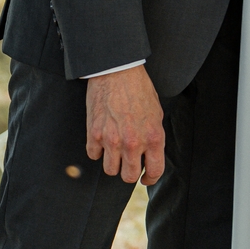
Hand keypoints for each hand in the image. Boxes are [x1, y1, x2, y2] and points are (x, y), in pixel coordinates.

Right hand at [86, 65, 164, 184]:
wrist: (117, 70)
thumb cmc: (138, 87)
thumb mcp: (156, 112)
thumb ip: (153, 135)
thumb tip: (150, 153)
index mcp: (153, 136)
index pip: (154, 171)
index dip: (150, 178)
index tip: (145, 178)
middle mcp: (133, 142)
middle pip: (128, 176)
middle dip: (129, 171)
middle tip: (128, 161)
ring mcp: (112, 140)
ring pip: (110, 170)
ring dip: (113, 162)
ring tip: (114, 148)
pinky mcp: (95, 134)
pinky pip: (93, 155)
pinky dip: (97, 150)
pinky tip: (102, 138)